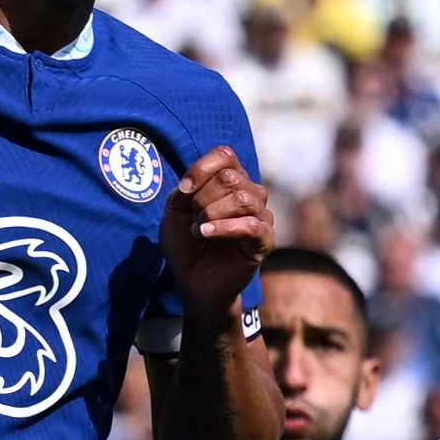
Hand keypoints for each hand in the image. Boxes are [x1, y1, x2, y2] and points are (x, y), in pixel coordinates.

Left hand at [163, 145, 275, 318]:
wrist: (194, 283)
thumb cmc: (186, 246)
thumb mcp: (174, 213)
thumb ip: (183, 192)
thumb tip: (193, 184)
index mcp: (231, 181)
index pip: (225, 156)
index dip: (202, 168)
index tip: (184, 190)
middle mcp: (250, 194)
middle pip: (230, 177)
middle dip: (203, 197)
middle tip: (192, 218)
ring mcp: (261, 216)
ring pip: (241, 198)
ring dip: (211, 213)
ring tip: (197, 231)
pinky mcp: (265, 240)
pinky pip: (251, 225)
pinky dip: (224, 227)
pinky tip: (205, 234)